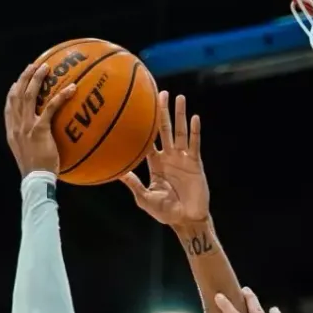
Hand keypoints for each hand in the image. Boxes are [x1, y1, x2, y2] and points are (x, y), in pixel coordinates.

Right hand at [4, 63, 75, 177]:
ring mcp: (26, 127)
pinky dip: (61, 96)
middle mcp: (16, 126)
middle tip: (34, 65)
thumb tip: (38, 135)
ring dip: (37, 79)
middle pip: (17, 94)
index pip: (9, 106)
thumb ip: (28, 140)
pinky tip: (71, 88)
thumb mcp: (26, 153)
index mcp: (12, 131)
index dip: (13, 91)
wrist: (35, 180)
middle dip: (25, 77)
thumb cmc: (35, 170)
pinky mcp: (40, 130)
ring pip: (29, 95)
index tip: (19, 81)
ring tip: (47, 67)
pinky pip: (50, 108)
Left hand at [119, 92, 208, 225]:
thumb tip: (118, 173)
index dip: (144, 125)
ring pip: (180, 132)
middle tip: (160, 92)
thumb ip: (134, 185)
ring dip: (180, 115)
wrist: (186, 219)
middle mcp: (169, 157)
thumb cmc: (164, 212)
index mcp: (155, 163)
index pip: (148, 140)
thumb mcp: (145, 198)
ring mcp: (183, 158)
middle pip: (164, 129)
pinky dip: (195, 131)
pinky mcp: (195, 163)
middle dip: (163, 111)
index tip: (138, 110)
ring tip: (179, 98)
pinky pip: (194, 144)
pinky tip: (194, 118)